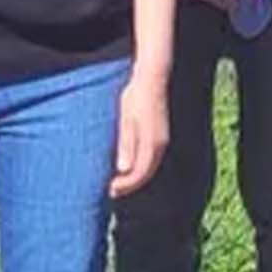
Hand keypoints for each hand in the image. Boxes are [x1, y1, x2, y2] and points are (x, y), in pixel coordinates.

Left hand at [110, 68, 169, 196]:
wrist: (152, 79)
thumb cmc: (135, 98)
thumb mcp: (126, 120)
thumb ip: (126, 144)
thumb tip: (123, 169)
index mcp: (151, 143)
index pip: (138, 174)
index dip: (124, 185)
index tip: (108, 190)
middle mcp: (160, 145)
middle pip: (145, 174)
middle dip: (128, 185)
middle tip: (110, 191)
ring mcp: (162, 140)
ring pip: (149, 168)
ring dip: (134, 178)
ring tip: (117, 182)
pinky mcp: (160, 136)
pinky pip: (151, 159)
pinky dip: (139, 168)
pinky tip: (127, 167)